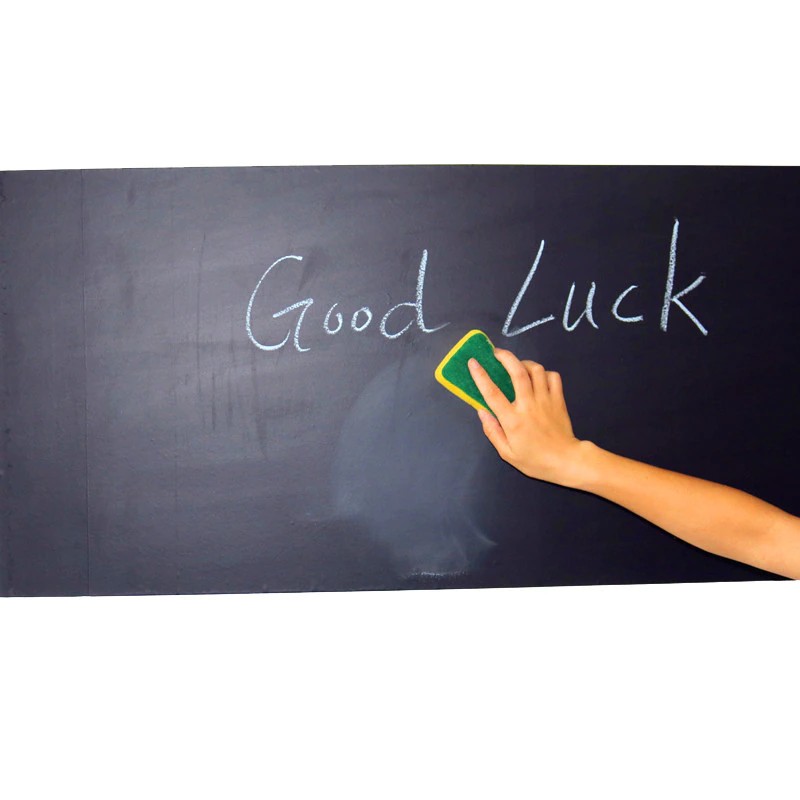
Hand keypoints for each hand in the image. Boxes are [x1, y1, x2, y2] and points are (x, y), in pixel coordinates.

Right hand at [468, 349, 588, 486]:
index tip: (473, 362)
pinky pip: (553, 377)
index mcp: (512, 420)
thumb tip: (481, 411)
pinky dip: (544, 372)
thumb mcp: (507, 453)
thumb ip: (492, 431)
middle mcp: (528, 405)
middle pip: (517, 372)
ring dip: (524, 363)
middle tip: (496, 352)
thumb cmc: (534, 460)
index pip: (492, 393)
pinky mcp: (559, 399)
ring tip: (517, 365)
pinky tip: (538, 377)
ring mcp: (545, 400)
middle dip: (505, 357)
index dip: (480, 375)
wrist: (566, 460)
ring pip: (536, 370)